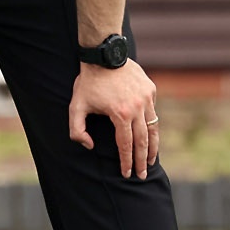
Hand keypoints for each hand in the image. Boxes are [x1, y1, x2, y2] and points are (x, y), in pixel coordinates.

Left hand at [68, 59, 158, 179]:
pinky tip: (149, 136)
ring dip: (153, 147)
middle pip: (143, 141)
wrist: (103, 54)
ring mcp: (146, 98)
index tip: (127, 174)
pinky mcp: (150, 90)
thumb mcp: (75, 106)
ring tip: (151, 160)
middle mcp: (137, 108)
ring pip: (153, 128)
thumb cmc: (88, 82)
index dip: (126, 162)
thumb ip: (77, 130)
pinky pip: (153, 112)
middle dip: (142, 161)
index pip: (125, 145)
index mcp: (120, 114)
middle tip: (142, 175)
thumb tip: (90, 146)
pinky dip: (152, 126)